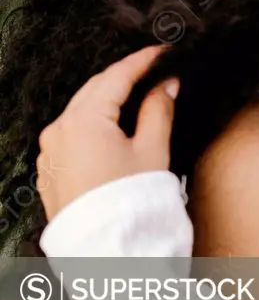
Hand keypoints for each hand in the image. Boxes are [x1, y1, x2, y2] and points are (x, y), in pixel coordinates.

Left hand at [36, 44, 178, 219]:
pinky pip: (72, 133)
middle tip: (152, 70)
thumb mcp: (152, 150)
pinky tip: (114, 128)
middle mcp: (60, 130)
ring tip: (137, 97)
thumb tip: (166, 85)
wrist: (105, 247)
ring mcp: (51, 151)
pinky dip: (94, 122)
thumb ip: (158, 110)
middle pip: (94, 89)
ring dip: (107, 100)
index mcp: (84, 120)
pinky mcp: (52, 169)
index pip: (116, 76)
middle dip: (123, 77)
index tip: (161, 52)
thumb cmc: (129, 201)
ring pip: (81, 110)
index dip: (142, 61)